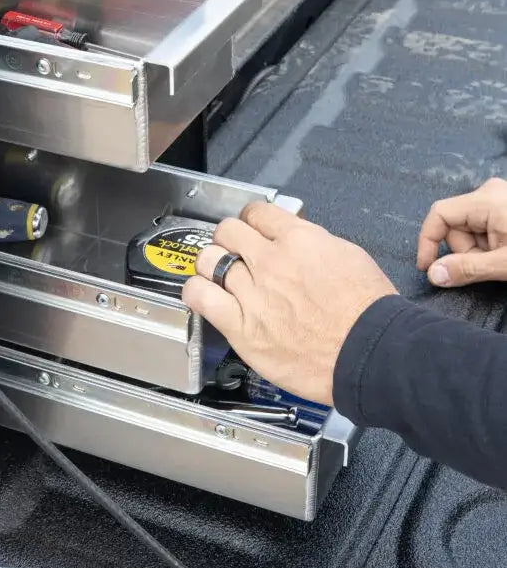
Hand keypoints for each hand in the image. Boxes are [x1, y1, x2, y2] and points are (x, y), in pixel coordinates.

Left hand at [181, 203, 396, 405]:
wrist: (370, 354)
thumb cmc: (368, 313)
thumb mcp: (348, 256)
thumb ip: (313, 243)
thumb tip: (293, 240)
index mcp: (299, 240)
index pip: (257, 213)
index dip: (252, 220)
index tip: (251, 228)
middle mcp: (271, 261)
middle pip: (227, 231)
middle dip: (229, 237)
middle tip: (233, 250)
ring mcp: (253, 293)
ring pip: (209, 260)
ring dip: (211, 263)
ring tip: (217, 273)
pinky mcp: (242, 327)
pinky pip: (200, 297)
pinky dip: (196, 291)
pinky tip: (203, 294)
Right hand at [417, 177, 506, 286]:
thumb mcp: (504, 264)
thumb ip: (467, 269)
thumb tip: (433, 275)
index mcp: (485, 199)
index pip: (439, 214)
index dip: (428, 242)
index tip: (427, 268)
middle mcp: (488, 193)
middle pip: (454, 226)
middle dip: (465, 252)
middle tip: (490, 266)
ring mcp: (497, 199)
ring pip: (468, 230)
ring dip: (478, 251)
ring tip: (502, 261)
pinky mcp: (503, 208)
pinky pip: (482, 228)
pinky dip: (488, 246)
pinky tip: (504, 253)